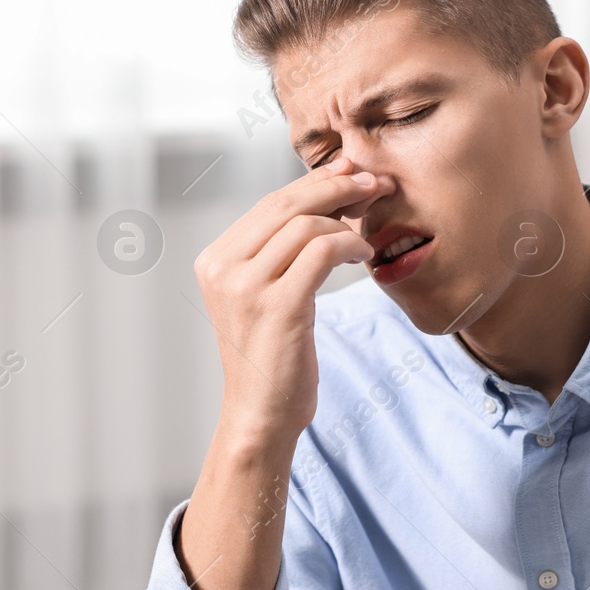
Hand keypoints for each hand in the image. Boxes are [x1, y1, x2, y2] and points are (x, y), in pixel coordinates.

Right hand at [193, 156, 392, 445]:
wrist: (260, 415)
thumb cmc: (270, 358)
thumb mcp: (263, 296)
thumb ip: (278, 252)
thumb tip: (323, 197)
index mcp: (214, 260)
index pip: (270, 204)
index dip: (315, 184)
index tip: (351, 174)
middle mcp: (223, 268)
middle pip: (287, 204)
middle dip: (337, 187)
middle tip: (375, 183)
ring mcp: (246, 287)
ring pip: (306, 225)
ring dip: (347, 222)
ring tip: (367, 237)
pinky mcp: (278, 306)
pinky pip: (322, 252)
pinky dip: (350, 245)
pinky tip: (363, 255)